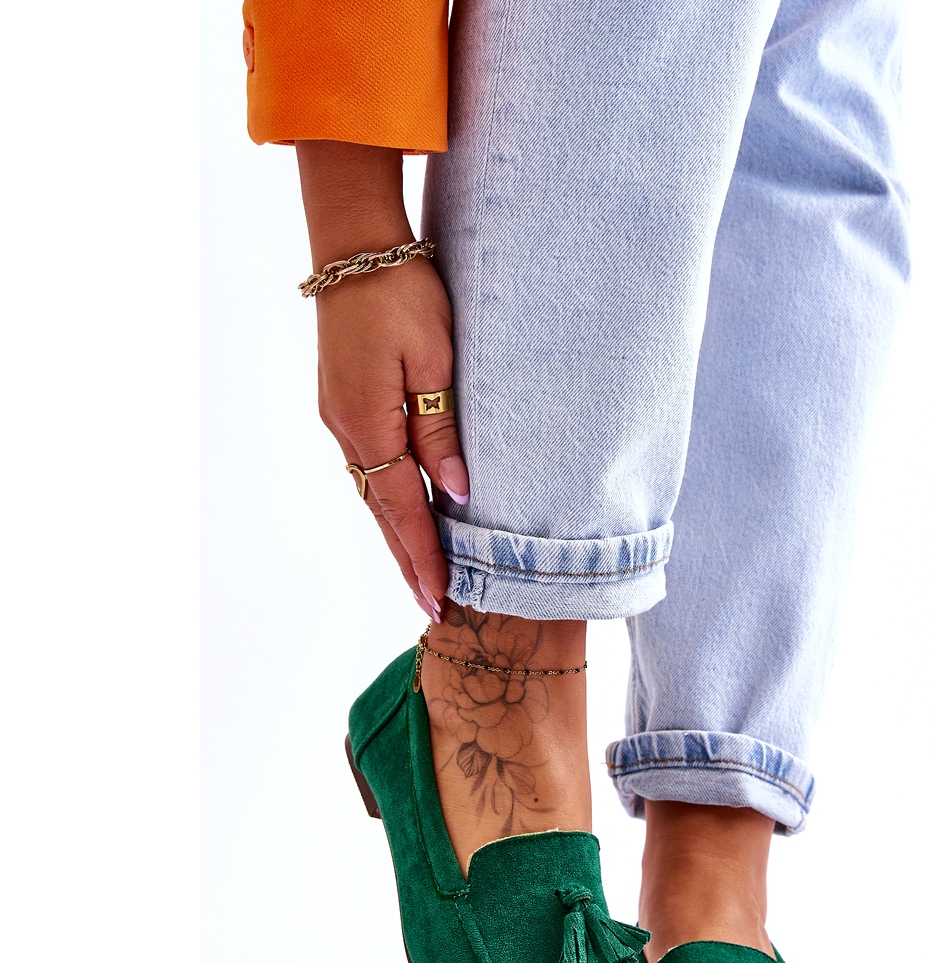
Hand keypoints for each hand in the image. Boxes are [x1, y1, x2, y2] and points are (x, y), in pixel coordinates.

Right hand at [296, 141, 467, 620]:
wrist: (357, 246)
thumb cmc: (403, 293)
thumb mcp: (434, 360)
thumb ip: (441, 430)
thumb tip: (456, 494)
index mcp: (368, 423)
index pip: (402, 508)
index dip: (423, 556)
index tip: (439, 598)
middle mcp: (347, 429)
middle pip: (382, 511)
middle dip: (409, 560)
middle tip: (433, 605)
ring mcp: (341, 417)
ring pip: (375, 492)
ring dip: (399, 535)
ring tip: (423, 574)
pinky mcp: (345, 404)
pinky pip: (370, 467)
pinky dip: (389, 501)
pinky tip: (404, 516)